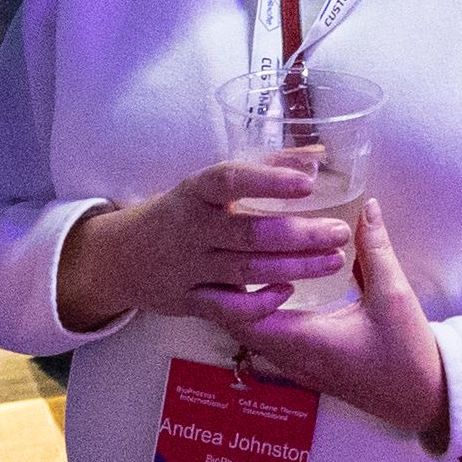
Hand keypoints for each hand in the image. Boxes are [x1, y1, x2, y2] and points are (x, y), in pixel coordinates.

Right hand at [53, 159, 354, 336]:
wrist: (121, 258)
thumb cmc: (181, 212)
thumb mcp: (210, 185)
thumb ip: (265, 166)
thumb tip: (318, 153)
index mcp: (194, 192)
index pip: (228, 180)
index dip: (269, 180)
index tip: (309, 182)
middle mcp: (190, 229)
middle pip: (248, 232)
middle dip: (299, 234)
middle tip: (339, 232)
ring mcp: (187, 268)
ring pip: (245, 269)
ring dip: (294, 267)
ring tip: (334, 259)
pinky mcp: (187, 302)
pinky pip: (226, 308)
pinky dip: (257, 303)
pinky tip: (288, 293)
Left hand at [233, 199, 450, 446]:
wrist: (423, 398)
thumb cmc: (407, 353)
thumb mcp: (394, 296)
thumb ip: (375, 250)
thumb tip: (366, 207)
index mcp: (308, 342)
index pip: (246, 319)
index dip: (237, 287)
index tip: (246, 252)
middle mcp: (293, 359)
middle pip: (238, 327)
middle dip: (231, 291)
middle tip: (238, 249)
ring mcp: (297, 368)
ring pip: (251, 336)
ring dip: (244, 304)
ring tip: (249, 263)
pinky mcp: (305, 369)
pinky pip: (268, 342)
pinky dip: (260, 316)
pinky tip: (271, 290)